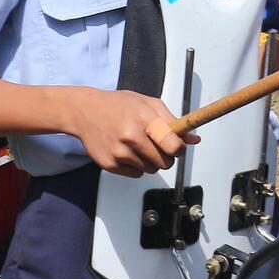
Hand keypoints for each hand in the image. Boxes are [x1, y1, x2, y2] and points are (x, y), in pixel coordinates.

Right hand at [68, 88, 197, 176]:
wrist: (84, 111)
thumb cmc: (118, 105)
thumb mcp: (147, 104)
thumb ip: (172, 121)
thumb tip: (194, 139)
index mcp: (143, 118)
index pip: (173, 145)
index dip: (179, 148)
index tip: (177, 146)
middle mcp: (130, 136)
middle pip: (165, 162)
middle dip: (166, 156)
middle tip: (157, 145)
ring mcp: (119, 152)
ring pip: (151, 170)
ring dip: (150, 161)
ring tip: (138, 145)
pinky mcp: (109, 165)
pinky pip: (136, 174)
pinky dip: (136, 166)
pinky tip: (127, 151)